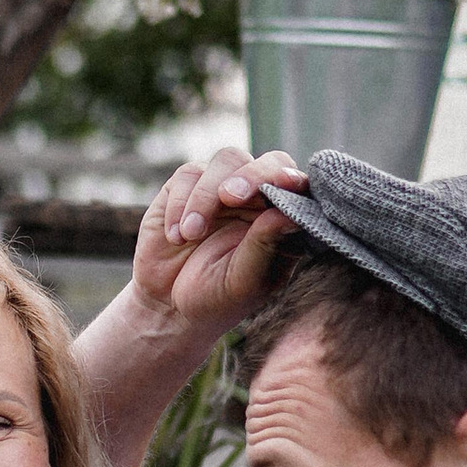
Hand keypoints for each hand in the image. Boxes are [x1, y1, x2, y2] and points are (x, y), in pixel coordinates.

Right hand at [129, 145, 308, 341]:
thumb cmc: (216, 297)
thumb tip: (284, 215)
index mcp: (281, 221)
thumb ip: (263, 247)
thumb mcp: (242, 282)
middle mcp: (258, 198)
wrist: (167, 305)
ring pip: (227, 160)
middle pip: (268, 161)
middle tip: (230, 196)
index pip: (298, 187)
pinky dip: (180, 205)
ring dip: (207, 196)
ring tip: (191, 235)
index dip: (292, 179)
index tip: (287, 183)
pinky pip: (188, 175)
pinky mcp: (188, 186)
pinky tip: (176, 236)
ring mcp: (223, 187)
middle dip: (252, 175)